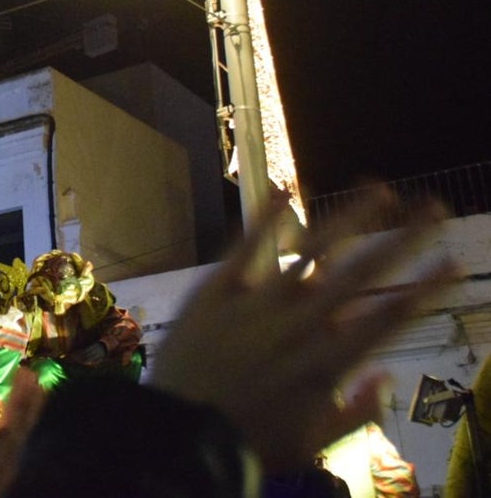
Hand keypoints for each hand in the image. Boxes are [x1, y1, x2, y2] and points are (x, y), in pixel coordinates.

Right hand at [0, 368, 45, 497]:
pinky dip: (34, 414)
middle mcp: (17, 434)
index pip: (15, 403)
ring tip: (42, 385)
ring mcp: (20, 442)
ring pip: (32, 417)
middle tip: (33, 371)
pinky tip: (32, 412)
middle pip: (27, 407)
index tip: (22, 369)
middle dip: (30, 389)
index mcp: (6, 430)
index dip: (19, 386)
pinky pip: (30, 426)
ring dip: (36, 400)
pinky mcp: (19, 448)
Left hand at [150, 188, 459, 472]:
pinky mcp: (216, 290)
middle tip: (434, 207)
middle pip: (362, 273)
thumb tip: (387, 376)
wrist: (178, 435)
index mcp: (328, 362)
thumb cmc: (248, 444)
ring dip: (349, 216)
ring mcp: (257, 302)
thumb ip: (357, 413)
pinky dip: (267, 216)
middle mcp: (299, 325)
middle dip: (405, 238)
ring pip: (311, 249)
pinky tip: (287, 188)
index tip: (452, 260)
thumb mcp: (312, 443)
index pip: (390, 317)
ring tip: (378, 187)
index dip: (426, 287)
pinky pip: (245, 246)